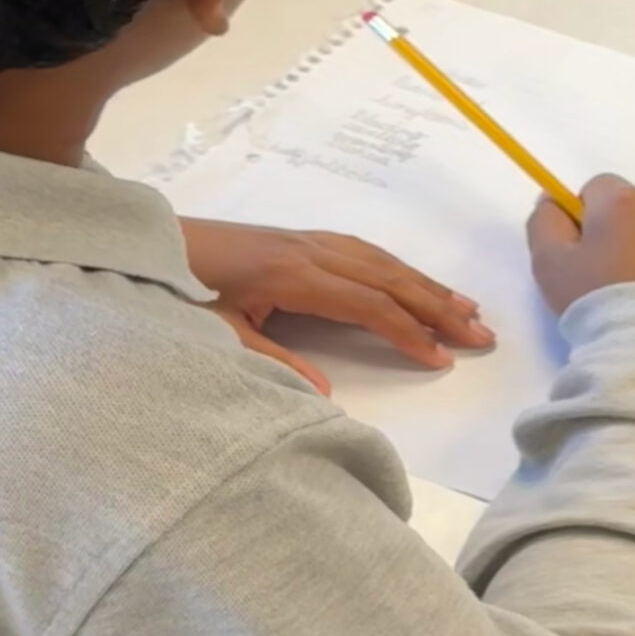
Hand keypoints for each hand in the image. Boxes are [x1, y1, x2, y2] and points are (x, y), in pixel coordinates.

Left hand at [179, 218, 490, 388]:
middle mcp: (311, 253)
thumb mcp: (219, 334)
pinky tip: (416, 282)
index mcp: (293, 277)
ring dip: (427, 285)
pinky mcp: (303, 239)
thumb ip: (273, 362)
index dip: (408, 332)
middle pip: (389, 279)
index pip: (369, 305)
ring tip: (467, 308)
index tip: (442, 358)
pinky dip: (400, 269)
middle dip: (438, 308)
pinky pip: (366, 251)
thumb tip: (325, 396)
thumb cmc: (182, 291)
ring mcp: (310, 241)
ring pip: (383, 262)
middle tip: (481, 334)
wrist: (153, 241)